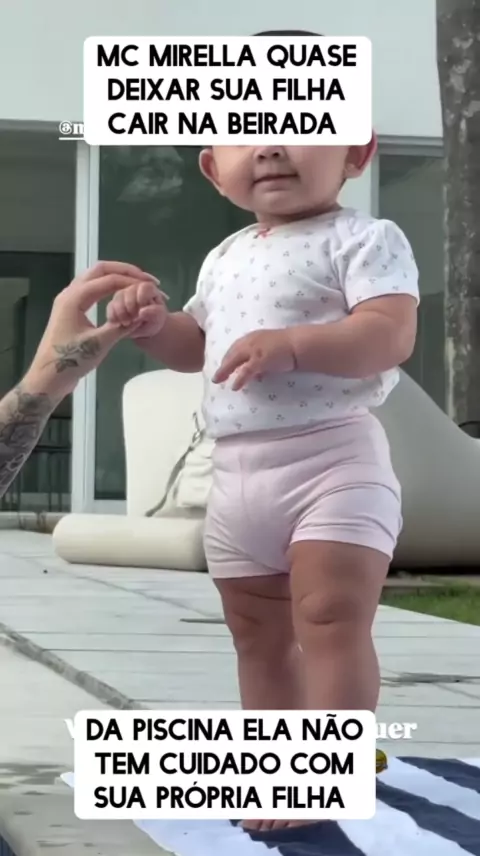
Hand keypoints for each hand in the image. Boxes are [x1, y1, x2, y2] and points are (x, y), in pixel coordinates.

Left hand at [26, 261, 158, 399]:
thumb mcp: (99, 344)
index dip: (131, 281)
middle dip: (124, 271)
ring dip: (116, 276)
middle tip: (145, 278)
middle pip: (100, 270)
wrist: (48, 376)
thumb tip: (141, 316)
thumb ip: (121, 327)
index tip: (150, 285)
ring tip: (136, 283)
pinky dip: (108, 287)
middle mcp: (70, 293)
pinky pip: (92, 289)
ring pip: (95, 277)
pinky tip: (120, 294)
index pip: (108, 280)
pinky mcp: (71, 309)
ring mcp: (69, 300)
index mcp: (74, 298)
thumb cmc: (71, 360)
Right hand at [106, 281, 168, 338]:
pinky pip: (110, 307)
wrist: (146, 328)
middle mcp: (134, 288)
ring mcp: (123, 295)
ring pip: (117, 298)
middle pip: (127, 292)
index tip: (142, 310)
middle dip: (129, 307)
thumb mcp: (159, 318)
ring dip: (121, 313)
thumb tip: (142, 312)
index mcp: (148, 289)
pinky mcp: (113, 304)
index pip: (144, 287)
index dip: (142, 298)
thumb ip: (154, 313)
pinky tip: (119, 324)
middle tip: (135, 319)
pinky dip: (114, 317)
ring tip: (128, 323)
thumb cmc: (154, 320)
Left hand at [213, 329, 295, 390]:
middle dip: (223, 365)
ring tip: (218, 381)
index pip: (236, 347)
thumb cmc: (288, 347)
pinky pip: (246, 371)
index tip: (223, 365)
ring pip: (234, 361)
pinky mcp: (260, 360)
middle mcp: (250, 341)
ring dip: (225, 371)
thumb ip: (262, 360)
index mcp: (253, 337)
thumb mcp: (270, 350)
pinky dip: (239, 379)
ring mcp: (254, 350)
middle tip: (216, 376)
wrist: (298, 344)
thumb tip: (257, 374)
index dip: (228, 357)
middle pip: (232, 353)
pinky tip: (234, 387)